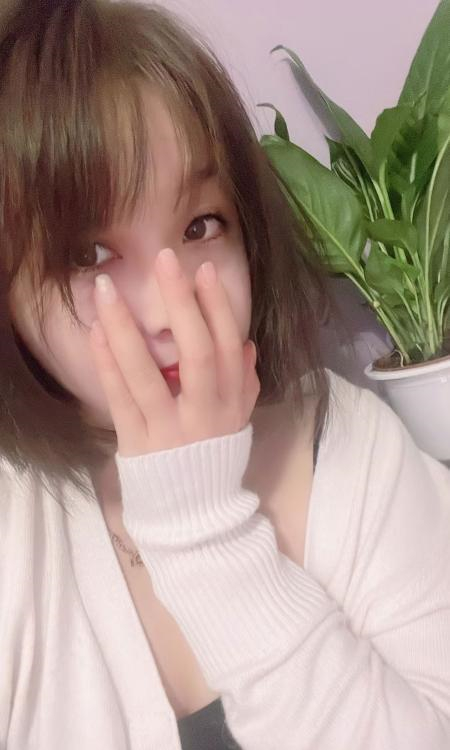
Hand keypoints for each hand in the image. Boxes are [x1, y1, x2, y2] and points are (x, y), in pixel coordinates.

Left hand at [88, 247, 259, 456]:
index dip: (217, 308)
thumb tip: (246, 343)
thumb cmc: (214, 456)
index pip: (229, 349)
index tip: (202, 270)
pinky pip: (119, 399)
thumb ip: (246, 382)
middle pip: (197, 354)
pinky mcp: (135, 443)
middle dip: (181, 305)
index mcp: (232, 404)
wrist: (194, 513)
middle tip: (164, 260)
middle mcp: (203, 414)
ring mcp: (167, 429)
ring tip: (106, 289)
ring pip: (147, 374)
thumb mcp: (240, 420)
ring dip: (125, 328)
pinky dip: (106, 364)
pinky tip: (95, 332)